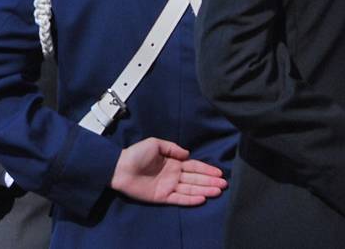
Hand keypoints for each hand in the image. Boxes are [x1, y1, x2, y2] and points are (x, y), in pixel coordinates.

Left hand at [110, 138, 226, 205]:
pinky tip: (202, 198)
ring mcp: (168, 187)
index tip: (219, 173)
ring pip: (191, 189)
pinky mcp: (162, 197)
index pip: (193, 167)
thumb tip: (187, 154)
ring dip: (205, 190)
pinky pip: (179, 199)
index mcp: (173, 163)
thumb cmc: (136, 154)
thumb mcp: (155, 144)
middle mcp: (173, 176)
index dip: (206, 170)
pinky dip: (191, 199)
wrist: (120, 167)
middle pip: (195, 179)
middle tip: (224, 184)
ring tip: (218, 191)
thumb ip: (172, 148)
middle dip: (210, 181)